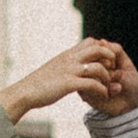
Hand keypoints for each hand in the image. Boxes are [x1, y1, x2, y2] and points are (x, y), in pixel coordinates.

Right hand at [0, 39, 118, 123]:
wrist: (25, 92)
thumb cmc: (38, 83)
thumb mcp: (54, 68)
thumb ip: (65, 64)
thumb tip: (72, 64)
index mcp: (67, 54)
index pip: (91, 41)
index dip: (102, 48)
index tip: (106, 60)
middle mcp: (70, 59)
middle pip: (98, 48)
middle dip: (110, 57)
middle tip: (112, 69)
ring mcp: (69, 71)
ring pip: (98, 67)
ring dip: (107, 77)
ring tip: (108, 86)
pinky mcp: (68, 84)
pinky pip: (92, 84)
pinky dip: (101, 90)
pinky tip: (103, 95)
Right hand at [80, 39, 137, 117]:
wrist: (132, 105)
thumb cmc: (131, 83)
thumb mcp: (127, 64)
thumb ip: (116, 50)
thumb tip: (101, 41)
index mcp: (100, 60)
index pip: (96, 48)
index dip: (108, 54)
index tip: (116, 63)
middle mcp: (92, 69)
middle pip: (92, 59)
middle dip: (107, 66)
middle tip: (116, 74)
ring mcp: (87, 81)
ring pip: (90, 72)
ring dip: (107, 78)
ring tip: (117, 85)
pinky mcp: (85, 94)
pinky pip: (89, 86)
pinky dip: (104, 88)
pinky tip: (112, 92)